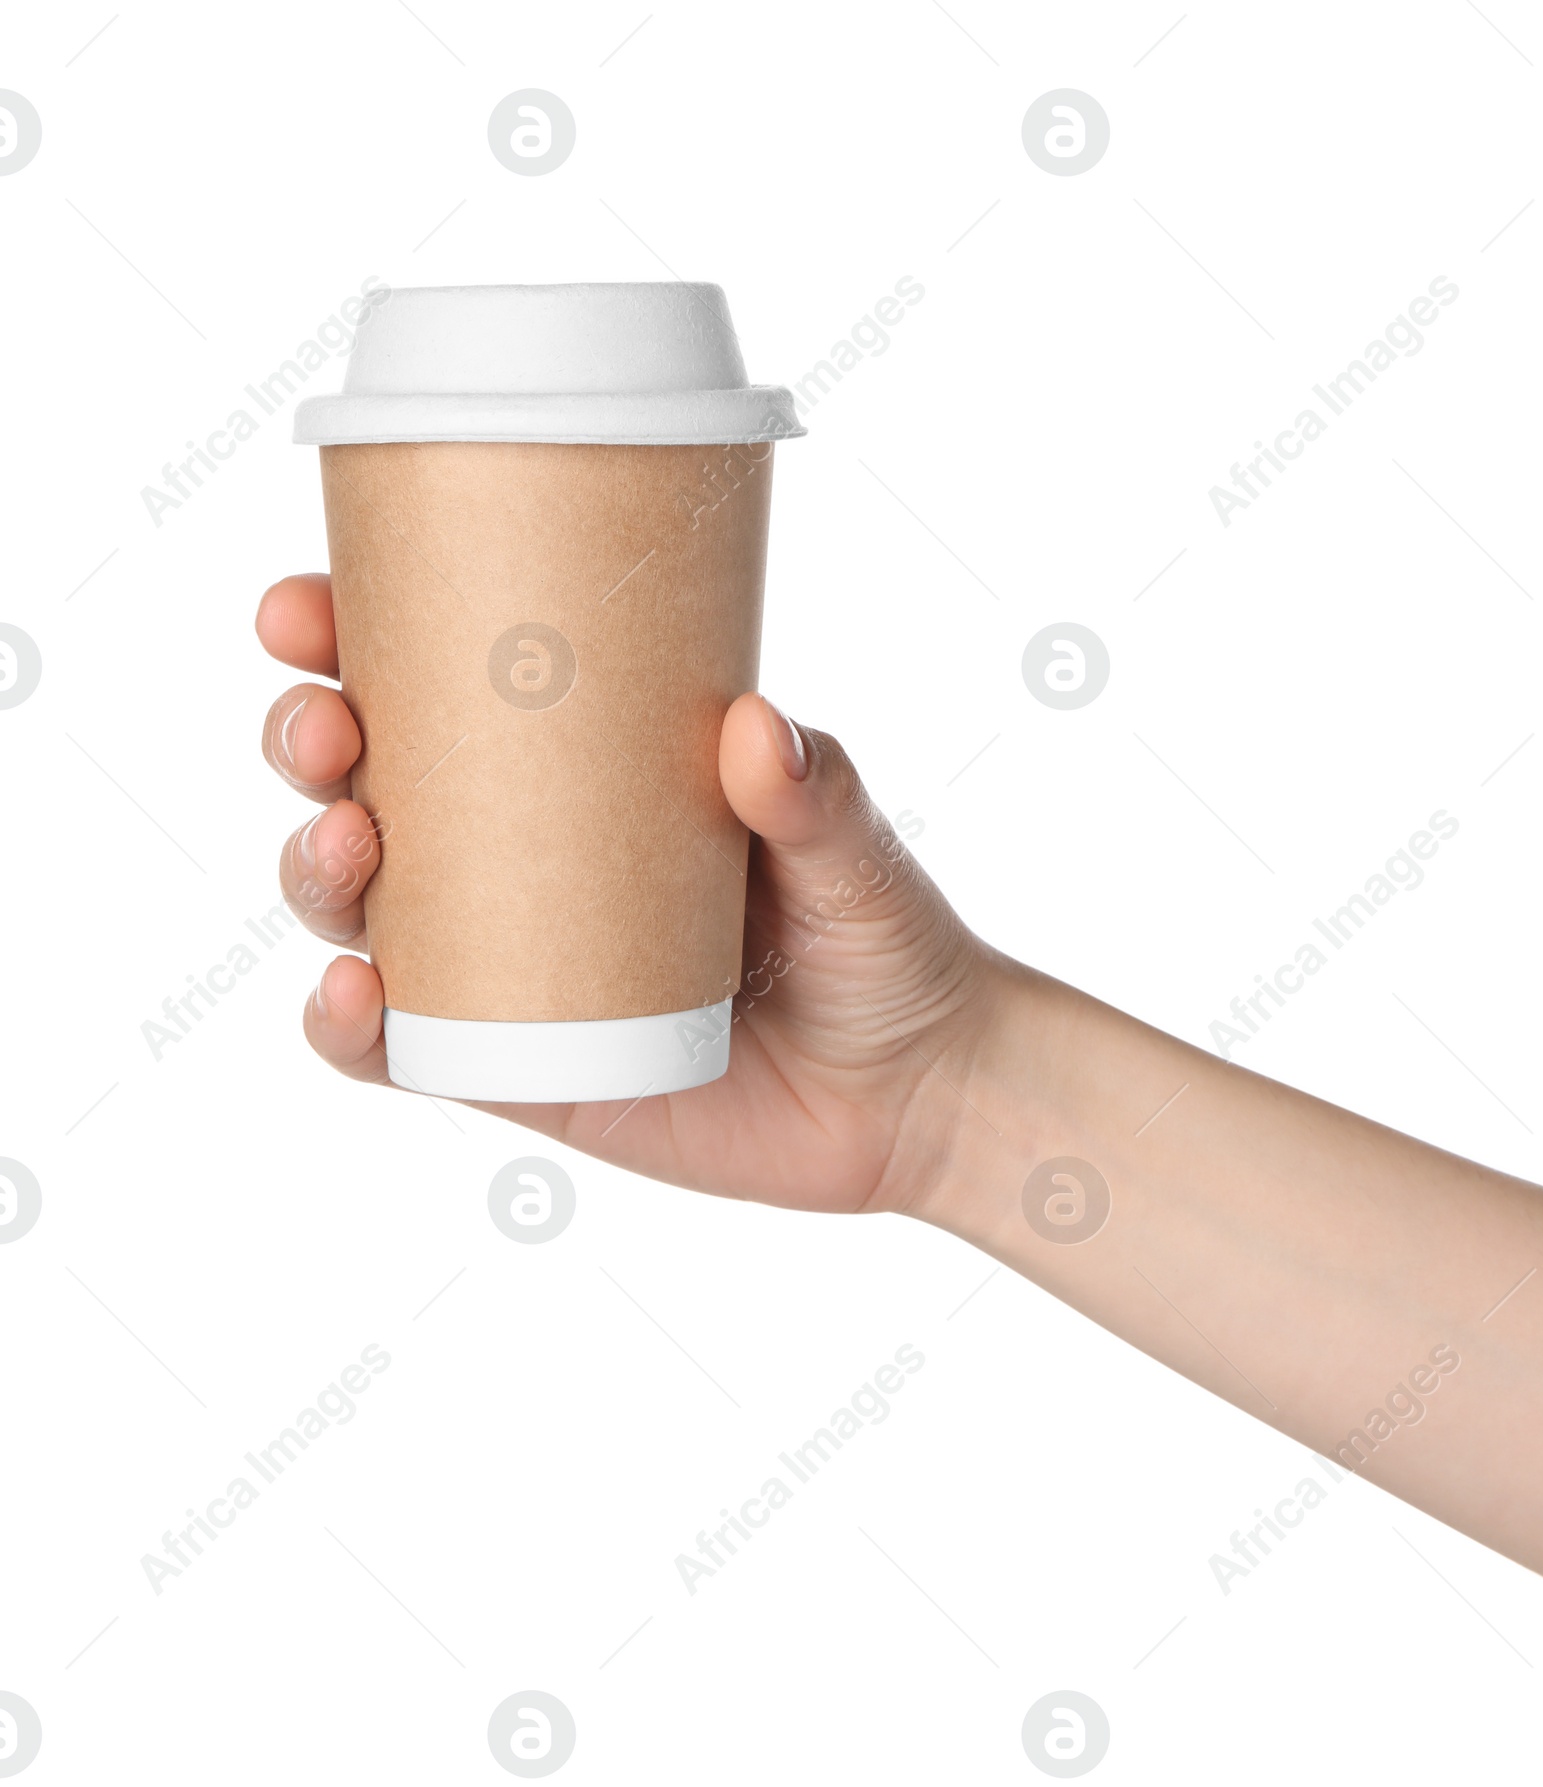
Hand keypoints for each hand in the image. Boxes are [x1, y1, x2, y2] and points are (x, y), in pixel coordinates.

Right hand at [257, 573, 998, 1214]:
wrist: (914, 1096)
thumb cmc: (883, 942)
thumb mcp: (857, 851)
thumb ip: (818, 795)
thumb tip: (755, 728)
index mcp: (587, 771)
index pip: (444, 687)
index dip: (348, 641)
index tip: (306, 612)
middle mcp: (524, 860)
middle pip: (369, 785)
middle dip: (311, 742)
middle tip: (330, 731)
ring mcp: (511, 964)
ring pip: (362, 909)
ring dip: (315, 870)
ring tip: (350, 849)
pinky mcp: (516, 1070)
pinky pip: (398, 1050)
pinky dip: (347, 1027)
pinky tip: (351, 994)